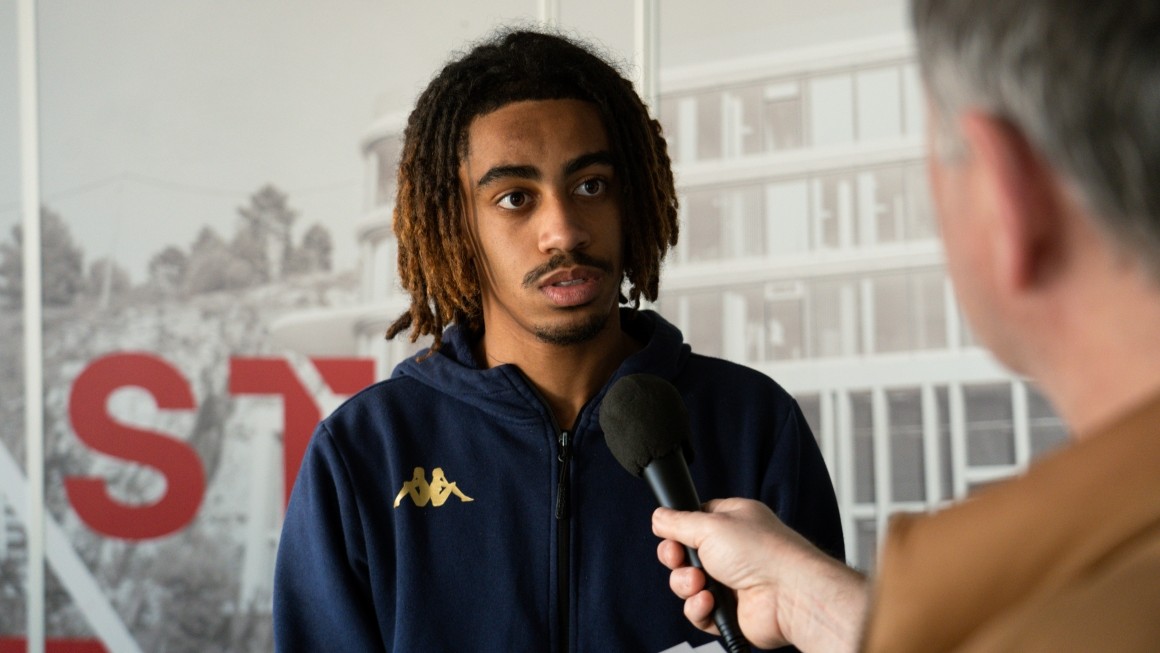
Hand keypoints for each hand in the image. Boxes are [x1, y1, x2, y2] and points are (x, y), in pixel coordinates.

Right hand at [653, 498, 867, 651]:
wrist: (789, 595)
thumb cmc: (764, 554)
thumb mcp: (710, 524)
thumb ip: (678, 521)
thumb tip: (659, 517)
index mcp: (732, 522)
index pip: (693, 522)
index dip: (678, 531)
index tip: (671, 535)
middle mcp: (732, 551)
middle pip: (685, 556)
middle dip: (676, 560)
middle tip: (679, 559)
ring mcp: (730, 582)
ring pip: (687, 585)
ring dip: (686, 585)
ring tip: (701, 583)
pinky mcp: (730, 611)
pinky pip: (698, 611)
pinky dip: (699, 609)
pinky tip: (710, 602)